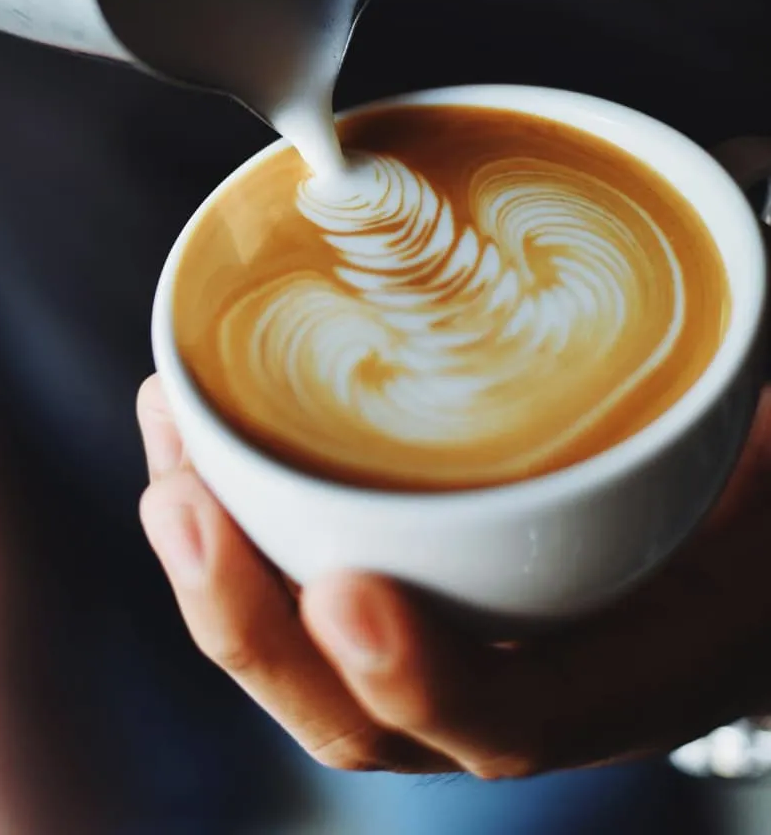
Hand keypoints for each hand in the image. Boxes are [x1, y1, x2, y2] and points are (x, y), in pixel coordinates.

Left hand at [138, 375, 770, 777]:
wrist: (738, 550)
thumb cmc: (754, 495)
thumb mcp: (766, 439)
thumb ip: (744, 365)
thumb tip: (740, 156)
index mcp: (637, 667)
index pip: (516, 718)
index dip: (424, 681)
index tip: (348, 597)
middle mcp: (527, 683)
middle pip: (361, 718)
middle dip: (251, 625)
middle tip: (186, 507)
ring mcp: (455, 650)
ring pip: (307, 662)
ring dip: (212, 575)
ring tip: (165, 463)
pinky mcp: (405, 599)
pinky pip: (297, 590)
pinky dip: (232, 527)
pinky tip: (187, 435)